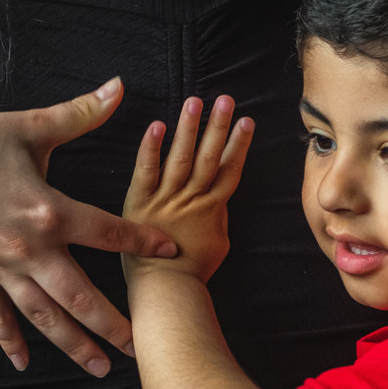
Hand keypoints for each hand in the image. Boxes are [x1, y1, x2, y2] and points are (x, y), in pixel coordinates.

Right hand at [0, 78, 178, 376]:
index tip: (170, 253)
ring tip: (101, 367)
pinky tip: (23, 364)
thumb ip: (80, 113)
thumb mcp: (30, 124)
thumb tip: (119, 87)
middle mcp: (27, 249)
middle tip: (142, 348)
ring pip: (43, 317)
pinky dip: (8, 340)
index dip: (142, 242)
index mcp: (48, 211)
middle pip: (80, 297)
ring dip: (73, 345)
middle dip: (113, 325)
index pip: (108, 232)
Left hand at [122, 96, 253, 281]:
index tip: (247, 121)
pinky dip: (151, 147)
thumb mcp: (218, 244)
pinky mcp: (140, 202)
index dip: (239, 144)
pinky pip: (146, 170)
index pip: (229, 168)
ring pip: (181, 157)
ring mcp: (166, 198)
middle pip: (209, 156)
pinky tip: (157, 125)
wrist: (167, 289)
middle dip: (219, 126)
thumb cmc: (193, 272)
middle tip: (226, 99)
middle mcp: (192, 198)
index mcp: (212, 208)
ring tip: (196, 101)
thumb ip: (218, 218)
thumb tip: (219, 201)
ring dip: (190, 127)